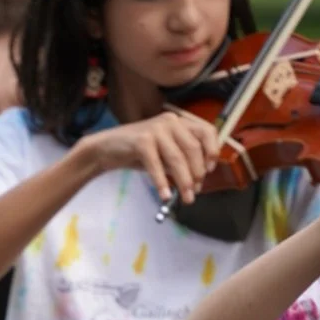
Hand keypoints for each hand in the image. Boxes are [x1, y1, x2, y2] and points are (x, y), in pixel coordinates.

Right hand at [79, 110, 220, 206]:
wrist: (107, 148)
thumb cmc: (138, 152)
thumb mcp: (164, 154)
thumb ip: (181, 160)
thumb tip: (198, 180)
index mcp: (179, 122)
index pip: (206, 131)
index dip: (212, 150)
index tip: (210, 170)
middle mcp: (170, 121)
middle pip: (193, 148)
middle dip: (197, 173)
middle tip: (195, 192)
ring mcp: (156, 129)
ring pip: (177, 158)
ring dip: (184, 181)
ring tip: (186, 198)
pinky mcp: (142, 141)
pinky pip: (157, 165)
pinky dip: (162, 182)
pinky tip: (165, 196)